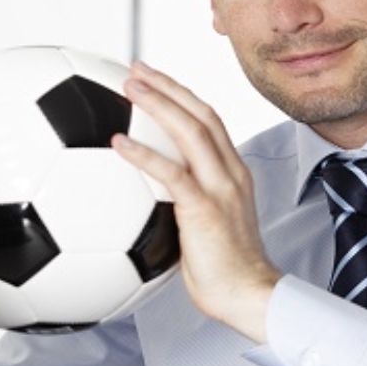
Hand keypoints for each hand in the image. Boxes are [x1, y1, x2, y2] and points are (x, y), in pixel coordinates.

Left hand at [114, 62, 280, 341]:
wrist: (249, 296)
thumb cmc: (224, 271)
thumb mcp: (207, 227)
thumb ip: (186, 205)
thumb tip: (148, 201)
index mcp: (233, 174)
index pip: (210, 121)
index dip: (183, 96)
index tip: (154, 81)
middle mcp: (231, 173)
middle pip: (202, 113)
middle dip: (168, 86)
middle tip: (135, 69)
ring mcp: (221, 189)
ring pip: (190, 131)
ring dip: (158, 103)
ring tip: (128, 86)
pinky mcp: (205, 209)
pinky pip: (172, 174)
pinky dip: (144, 154)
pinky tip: (117, 143)